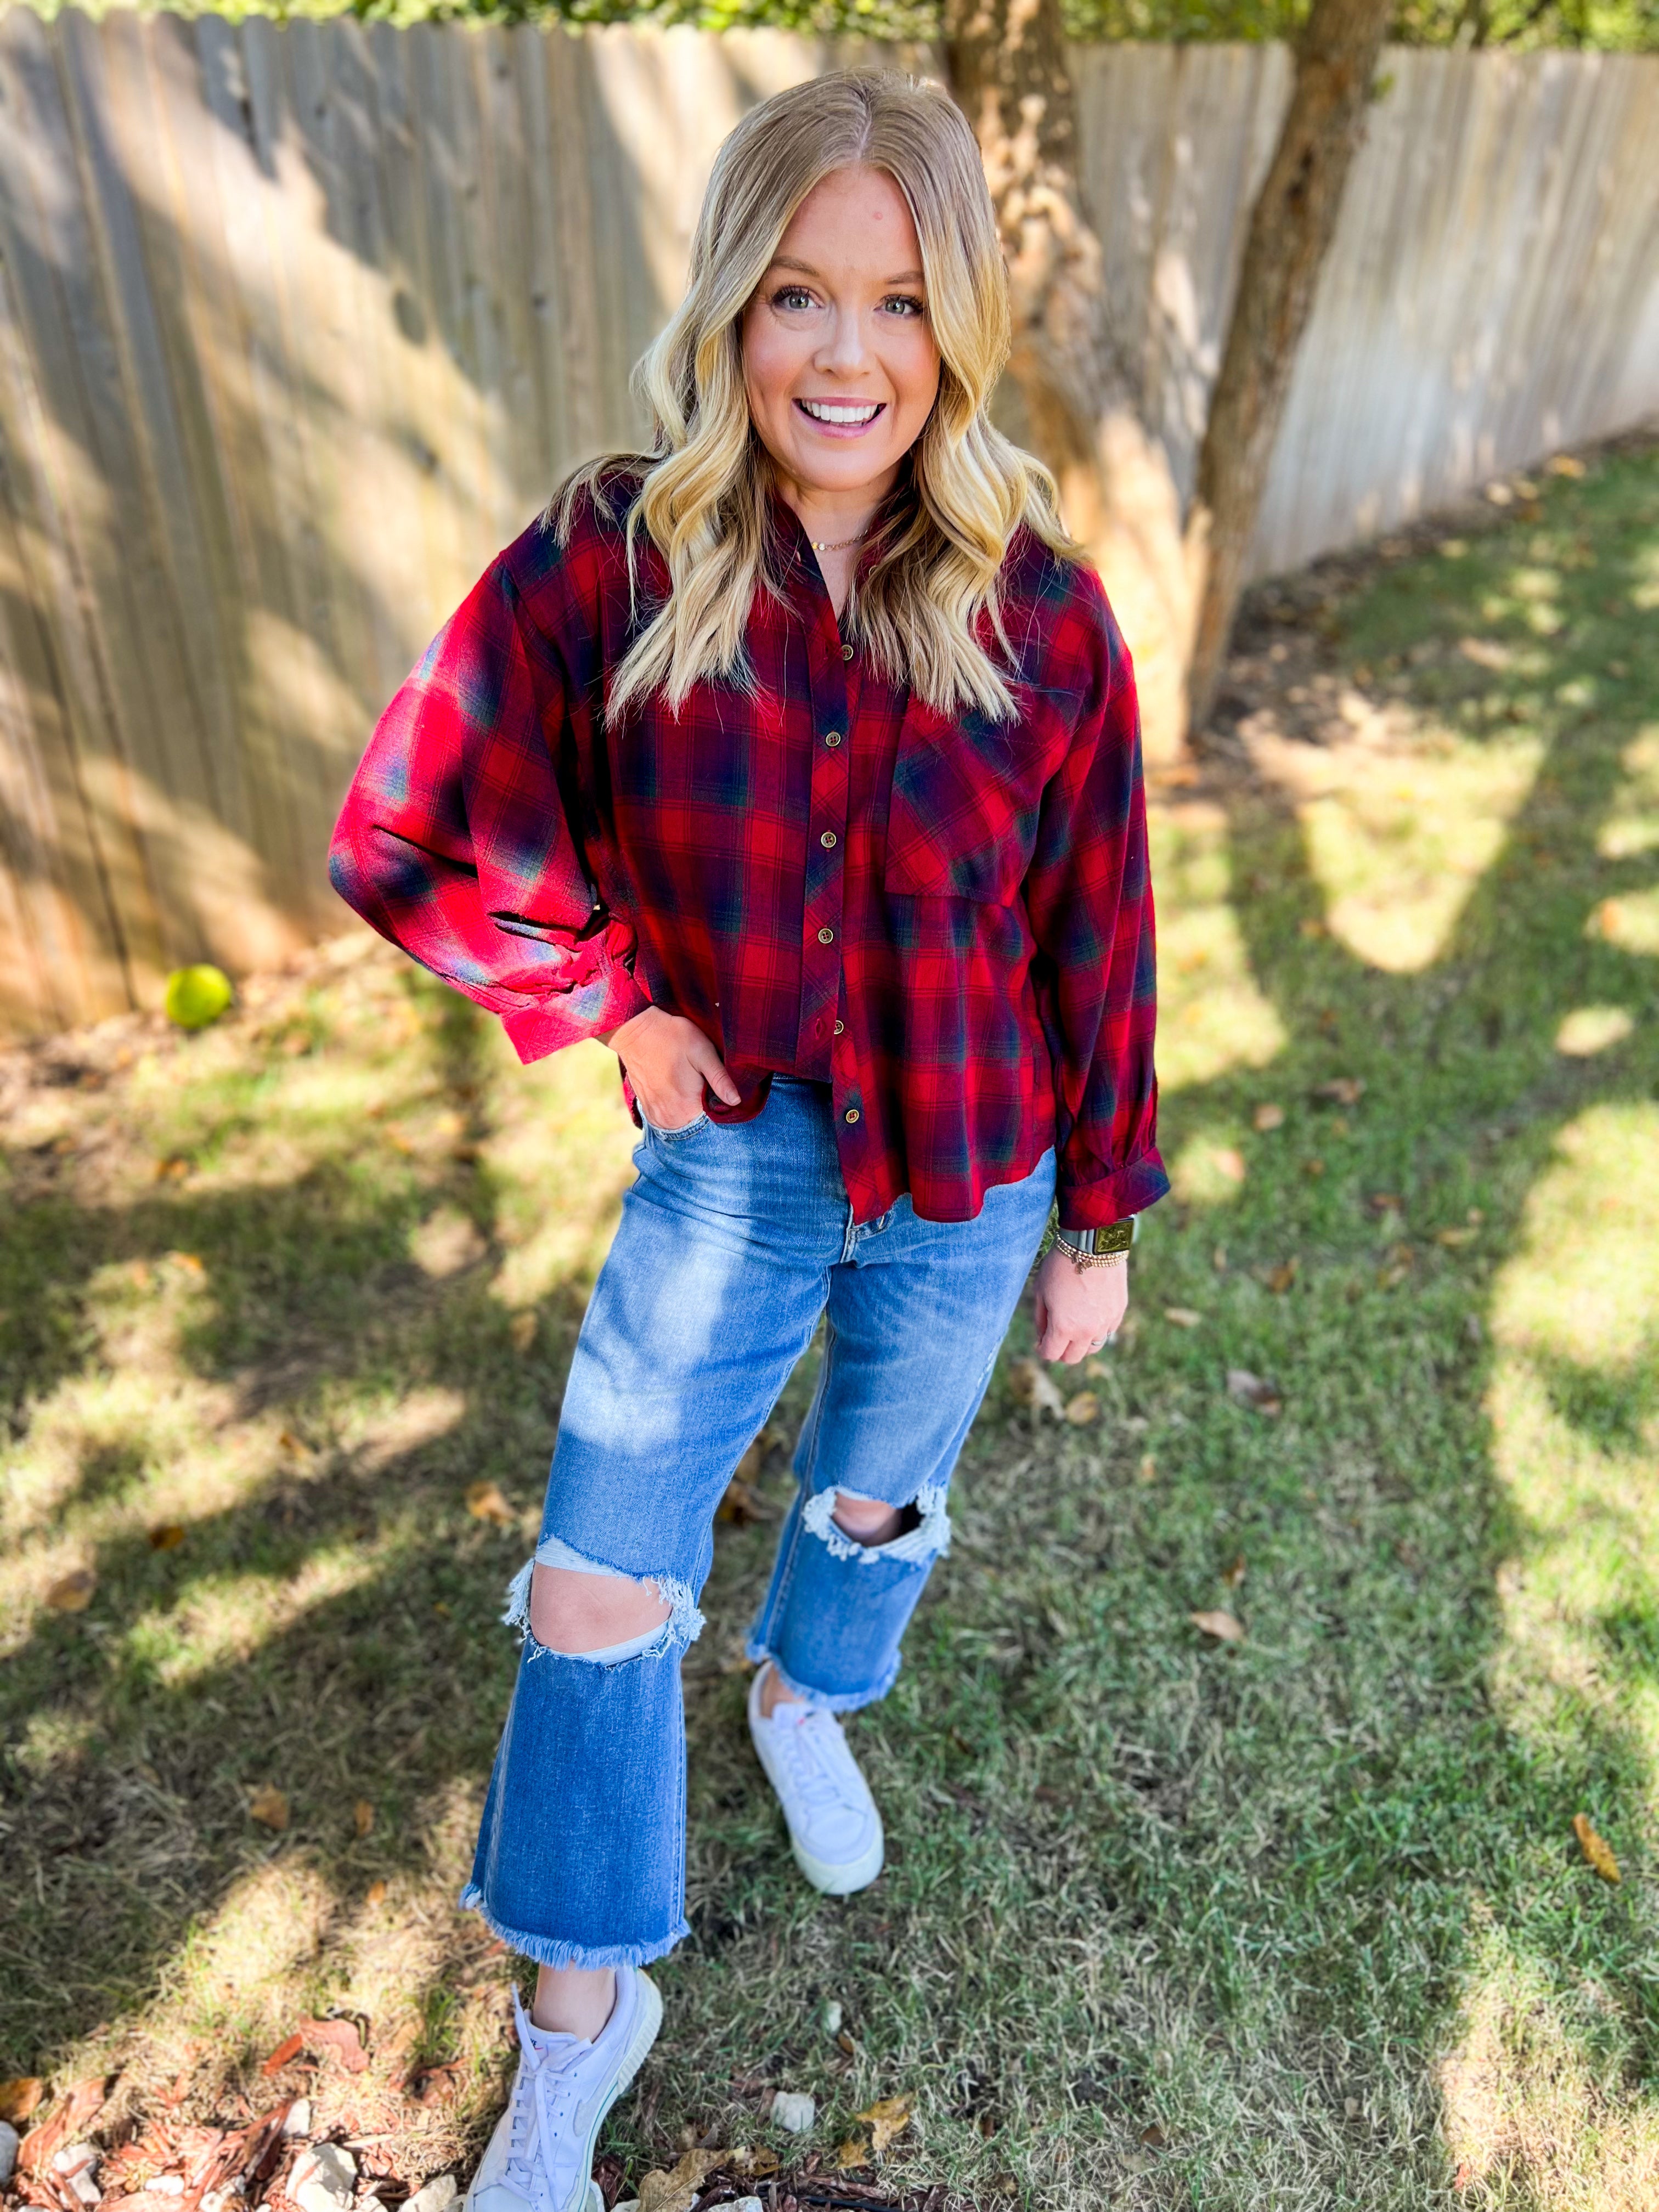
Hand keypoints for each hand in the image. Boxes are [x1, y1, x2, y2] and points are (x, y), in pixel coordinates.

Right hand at [601, 1006, 739, 1130]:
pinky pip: (671, 1120)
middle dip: (708, 1111)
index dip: (723, 1108)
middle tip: (707, 1086)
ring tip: (692, 1087)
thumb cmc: (672, 1037)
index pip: (715, 1123)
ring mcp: (657, 1118)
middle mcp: (670, 1120)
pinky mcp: (649, 1111)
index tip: (722, 1092)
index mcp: (687, 1109)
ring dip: (693, 1112)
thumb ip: (720, 1078)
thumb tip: (737, 1101)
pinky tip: (681, 1092)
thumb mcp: (702, 1052)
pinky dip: (679, 1111)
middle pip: (700, 1126)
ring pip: (686, 1124)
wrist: (635, 1030)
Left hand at [1032, 1246, 1127, 1364]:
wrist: (1093, 1245)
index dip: (1042, 1349)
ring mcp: (1105, 1323)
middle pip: (1072, 1357)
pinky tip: (1090, 1313)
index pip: (1051, 1354)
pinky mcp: (1118, 1312)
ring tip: (1074, 1325)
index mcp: (1063, 1327)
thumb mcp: (1040, 1291)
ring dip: (1081, 1342)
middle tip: (1055, 1337)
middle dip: (1061, 1351)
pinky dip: (1097, 1329)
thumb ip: (1041, 1319)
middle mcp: (1086, 1331)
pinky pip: (1107, 1331)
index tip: (1040, 1342)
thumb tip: (1043, 1337)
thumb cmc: (1061, 1265)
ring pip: (1092, 1347)